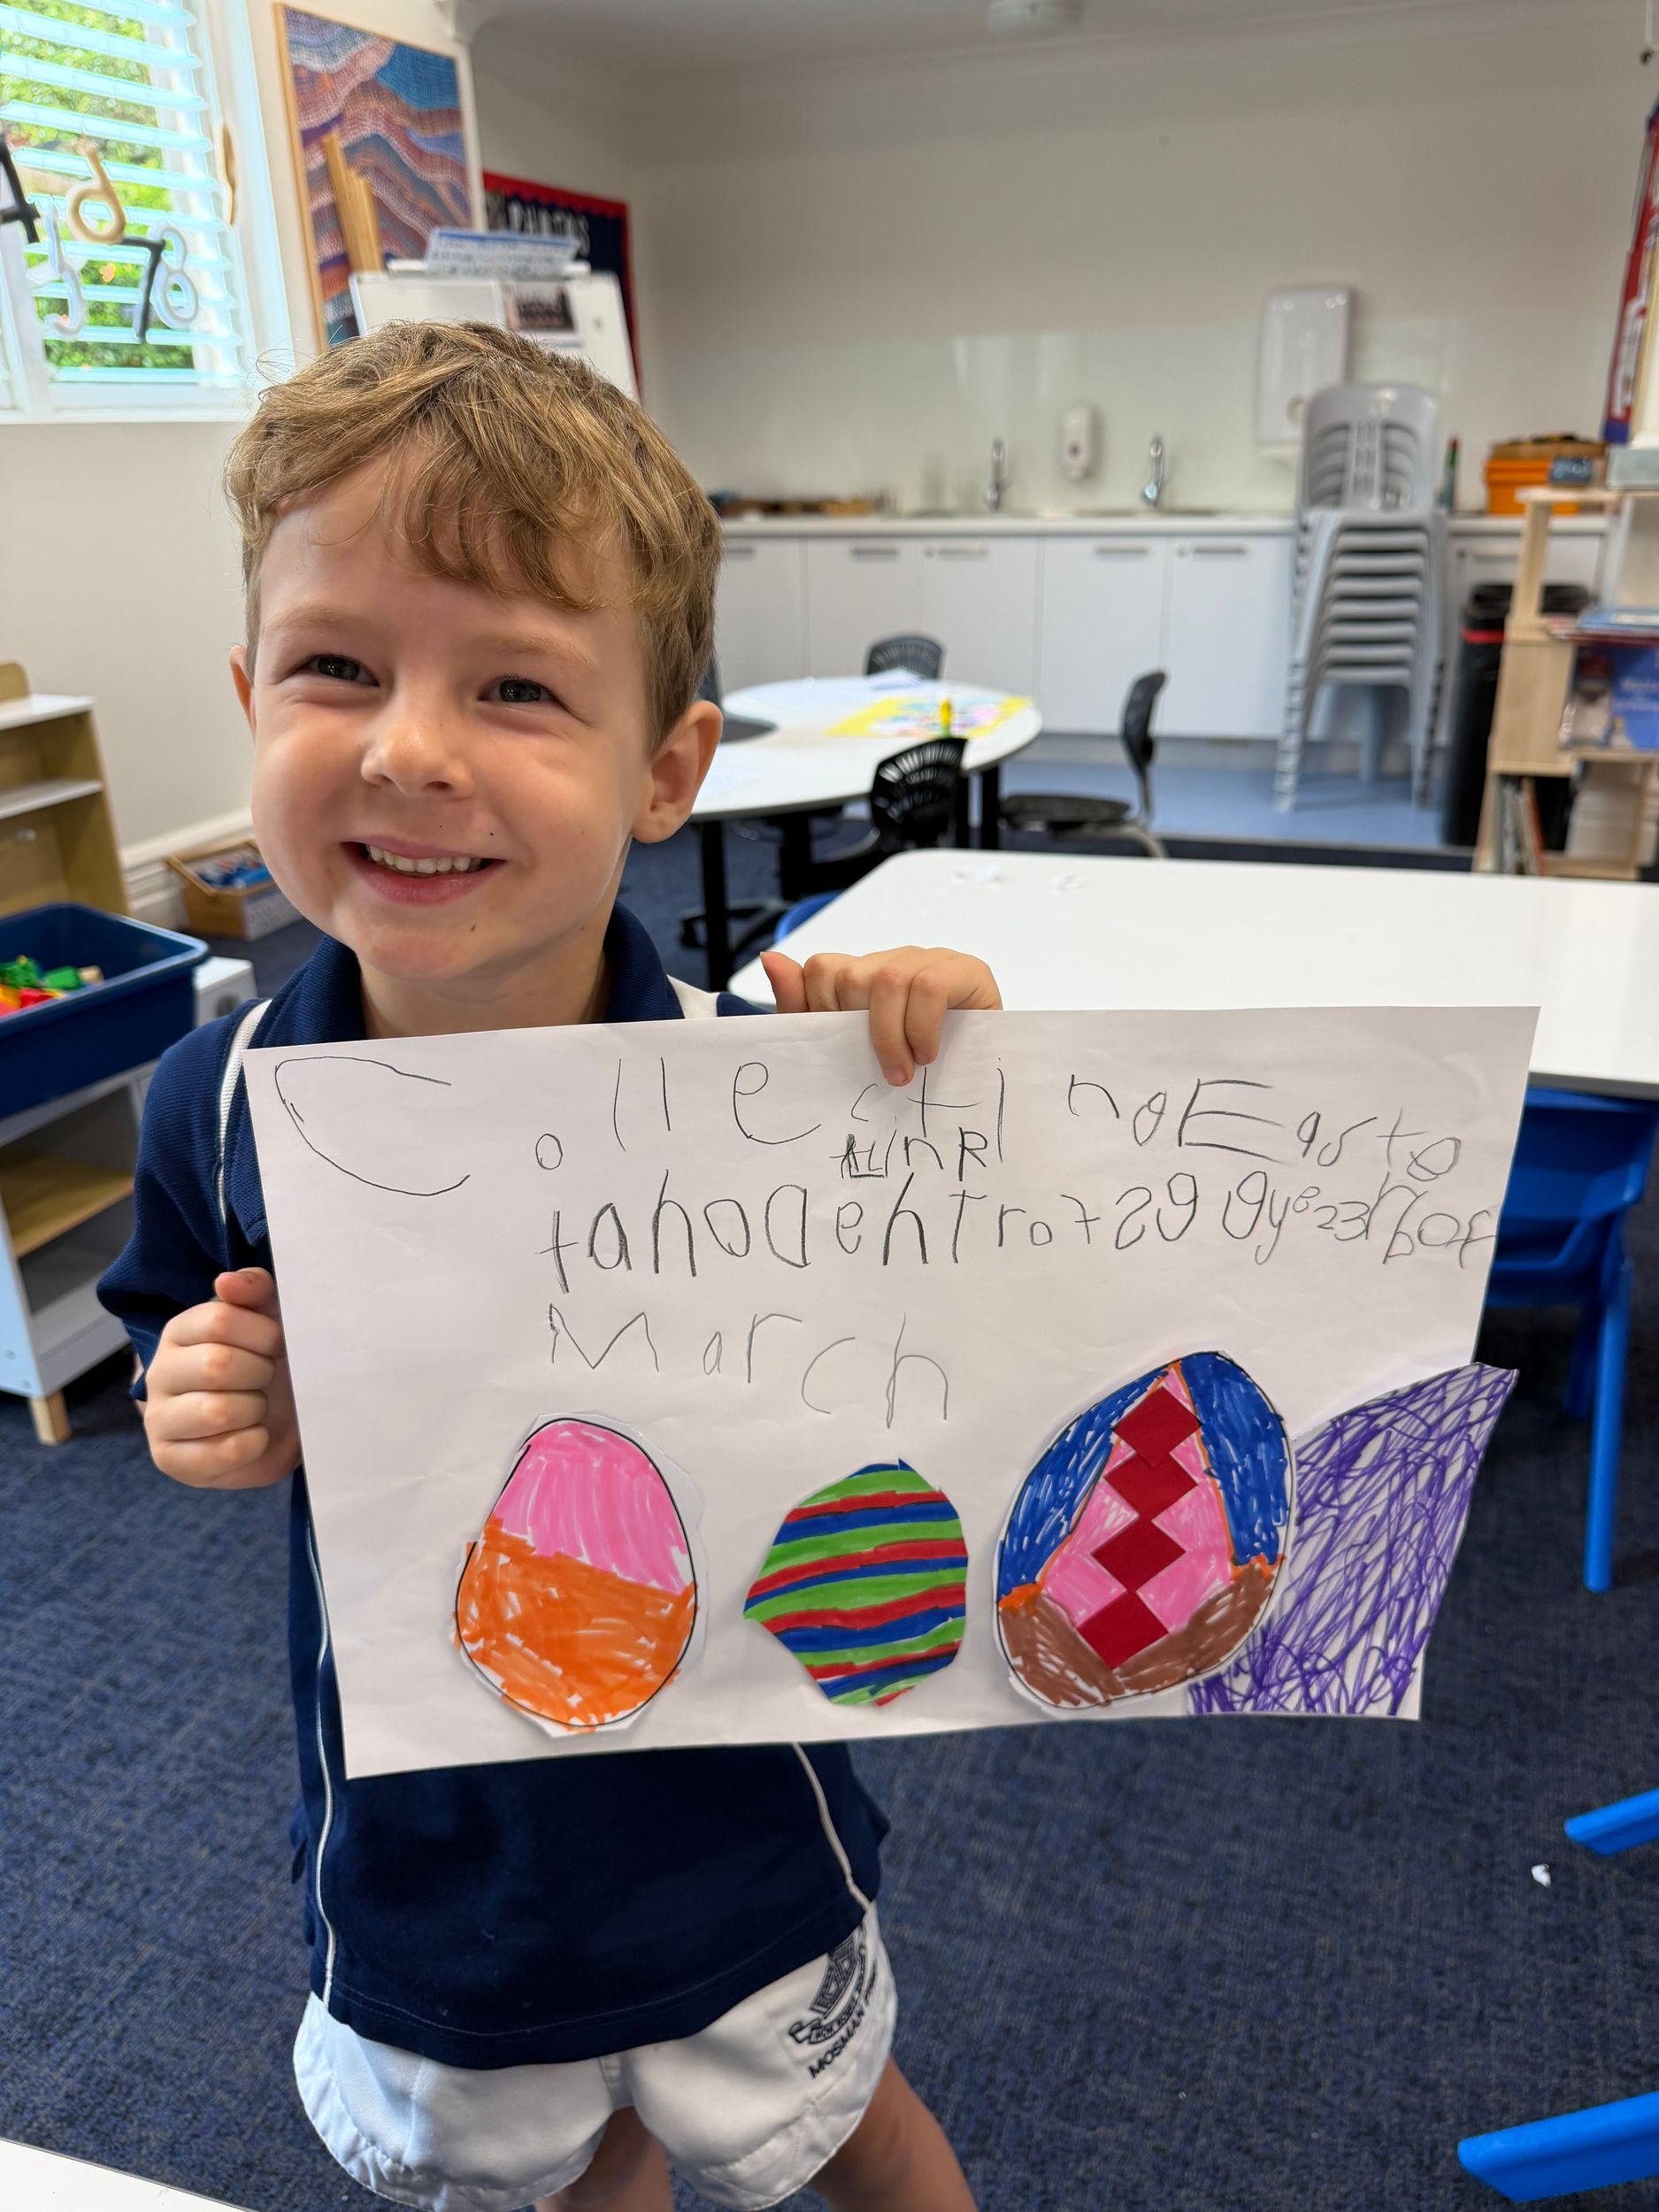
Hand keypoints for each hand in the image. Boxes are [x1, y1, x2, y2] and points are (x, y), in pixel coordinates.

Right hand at [142, 1267, 298, 1489]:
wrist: (275, 1424)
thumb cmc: (266, 1364)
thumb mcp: (270, 1319)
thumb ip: (255, 1290)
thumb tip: (228, 1281)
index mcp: (180, 1331)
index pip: (218, 1320)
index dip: (262, 1333)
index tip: (276, 1344)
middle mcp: (160, 1372)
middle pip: (218, 1365)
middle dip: (259, 1373)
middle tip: (265, 1379)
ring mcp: (159, 1419)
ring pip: (217, 1411)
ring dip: (255, 1410)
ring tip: (255, 1408)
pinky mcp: (170, 1460)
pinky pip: (221, 1452)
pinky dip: (253, 1444)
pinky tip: (253, 1436)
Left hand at [760, 944, 1001, 1085]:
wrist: (983, 1078)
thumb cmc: (915, 1065)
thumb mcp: (852, 1049)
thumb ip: (804, 1009)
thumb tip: (770, 957)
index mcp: (864, 974)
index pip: (821, 969)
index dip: (823, 1012)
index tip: (842, 1053)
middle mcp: (894, 960)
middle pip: (851, 976)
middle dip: (861, 1032)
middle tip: (885, 1071)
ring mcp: (931, 960)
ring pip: (889, 979)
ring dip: (891, 1036)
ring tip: (907, 1070)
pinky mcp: (966, 970)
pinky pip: (930, 985)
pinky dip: (923, 1026)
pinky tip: (930, 1052)